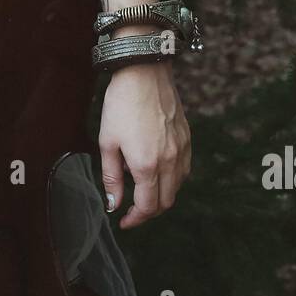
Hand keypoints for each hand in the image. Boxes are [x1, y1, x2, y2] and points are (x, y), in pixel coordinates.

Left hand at [98, 62, 190, 229]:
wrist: (144, 73)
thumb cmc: (121, 105)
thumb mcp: (107, 143)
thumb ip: (111, 178)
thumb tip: (113, 203)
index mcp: (147, 165)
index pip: (147, 206)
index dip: (135, 219)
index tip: (125, 222)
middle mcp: (169, 161)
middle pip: (166, 202)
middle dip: (149, 212)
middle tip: (133, 211)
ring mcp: (182, 149)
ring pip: (178, 187)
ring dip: (162, 196)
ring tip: (143, 191)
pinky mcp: (187, 138)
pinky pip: (184, 169)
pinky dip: (172, 179)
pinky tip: (157, 173)